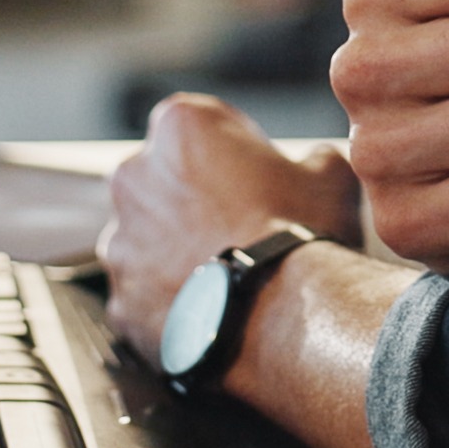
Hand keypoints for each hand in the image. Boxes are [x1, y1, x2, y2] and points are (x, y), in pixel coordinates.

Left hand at [100, 94, 361, 352]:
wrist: (283, 322)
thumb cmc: (304, 236)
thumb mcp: (330, 176)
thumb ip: (312, 158)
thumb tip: (314, 163)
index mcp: (180, 128)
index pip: (199, 125)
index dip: (232, 151)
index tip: (256, 178)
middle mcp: (134, 176)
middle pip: (163, 180)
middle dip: (194, 200)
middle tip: (242, 228)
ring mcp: (119, 241)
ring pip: (147, 240)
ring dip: (177, 252)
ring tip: (228, 276)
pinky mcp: (119, 299)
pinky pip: (145, 295)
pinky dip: (171, 302)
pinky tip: (212, 311)